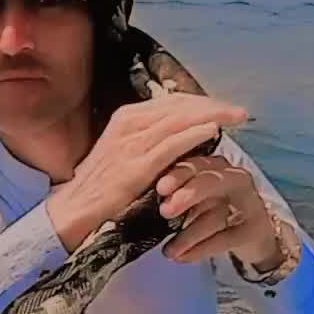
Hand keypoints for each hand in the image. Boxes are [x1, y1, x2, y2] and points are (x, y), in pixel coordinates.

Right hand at [47, 95, 248, 251]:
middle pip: (181, 105)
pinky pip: (172, 144)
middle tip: (240, 112)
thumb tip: (179, 138)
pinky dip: (195, 135)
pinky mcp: (136, 166)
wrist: (73, 212)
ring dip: (213, 116)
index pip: (172, 102)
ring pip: (180, 120)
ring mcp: (132, 143)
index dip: (202, 102)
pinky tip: (214, 131)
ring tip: (237, 118)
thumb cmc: (99, 189)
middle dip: (214, 106)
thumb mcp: (122, 155)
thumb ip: (147, 143)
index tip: (225, 108)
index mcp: (126, 119)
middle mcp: (129, 123)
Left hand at [157, 154, 285, 269]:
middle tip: (165, 211)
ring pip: (216, 215)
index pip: (196, 164)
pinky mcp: (254, 228)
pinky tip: (182, 257)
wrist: (254, 234)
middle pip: (211, 182)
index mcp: (215, 166)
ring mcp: (248, 203)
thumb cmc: (216, 210)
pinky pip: (225, 239)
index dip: (178, 174)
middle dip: (187, 195)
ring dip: (189, 234)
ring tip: (168, 251)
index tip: (160, 188)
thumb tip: (143, 202)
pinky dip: (201, 249)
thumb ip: (176, 194)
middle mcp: (234, 179)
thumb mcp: (195, 198)